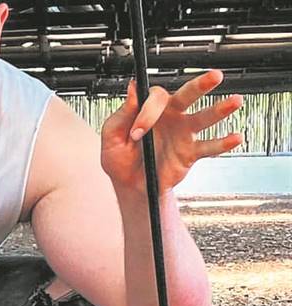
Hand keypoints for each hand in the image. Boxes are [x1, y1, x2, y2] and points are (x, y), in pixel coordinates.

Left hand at [101, 70, 242, 194]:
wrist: (131, 186)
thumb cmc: (120, 159)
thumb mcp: (112, 137)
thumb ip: (121, 115)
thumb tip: (132, 89)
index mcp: (151, 109)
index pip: (155, 99)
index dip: (146, 114)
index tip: (136, 133)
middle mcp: (171, 116)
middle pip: (188, 95)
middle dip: (201, 85)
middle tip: (214, 76)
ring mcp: (183, 133)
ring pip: (204, 117)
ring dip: (220, 109)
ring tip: (235, 101)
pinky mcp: (190, 152)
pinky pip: (209, 147)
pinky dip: (223, 143)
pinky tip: (236, 137)